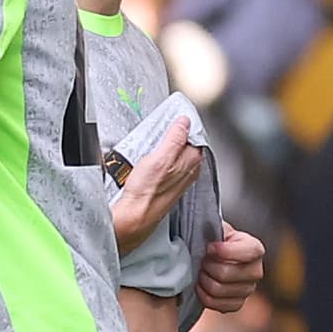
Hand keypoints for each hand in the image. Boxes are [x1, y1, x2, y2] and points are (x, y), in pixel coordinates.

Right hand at [108, 126, 201, 244]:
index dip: (186, 125)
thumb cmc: (147, 191)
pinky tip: (152, 156)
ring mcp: (179, 178)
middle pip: (187, 145)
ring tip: (156, 138)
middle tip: (164, 125)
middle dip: (177, 133)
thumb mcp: (161, 157)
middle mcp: (189, 171)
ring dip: (168, 145)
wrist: (136, 214)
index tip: (176, 116)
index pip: (196, 136)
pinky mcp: (168, 184)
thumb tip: (184, 122)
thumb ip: (175, 138)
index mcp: (192, 161)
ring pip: (178, 154)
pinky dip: (163, 156)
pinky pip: (169, 164)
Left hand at [195, 224, 267, 313]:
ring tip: (201, 271)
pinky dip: (204, 296)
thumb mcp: (215, 227)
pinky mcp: (237, 303)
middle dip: (207, 266)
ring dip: (203, 280)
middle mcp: (256, 271)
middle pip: (226, 274)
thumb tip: (207, 240)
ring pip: (218, 290)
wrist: (210, 256)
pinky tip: (202, 285)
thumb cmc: (213, 239)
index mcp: (254, 248)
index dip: (223, 251)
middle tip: (201, 260)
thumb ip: (213, 228)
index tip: (209, 247)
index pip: (247, 252)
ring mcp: (248, 289)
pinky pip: (219, 305)